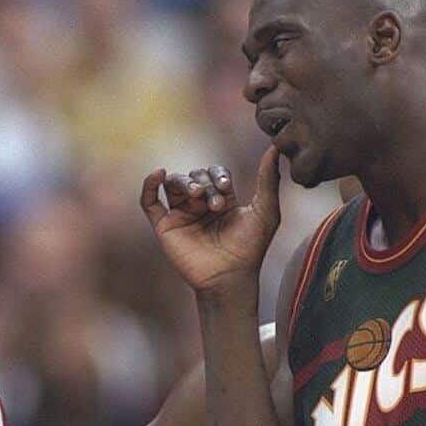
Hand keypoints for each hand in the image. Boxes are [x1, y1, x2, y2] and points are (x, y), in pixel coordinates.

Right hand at [140, 147, 281, 294]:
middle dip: (204, 184)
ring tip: (196, 195)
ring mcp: (181, 215)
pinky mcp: (165, 227)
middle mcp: (200, 205)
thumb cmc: (250, 249)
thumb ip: (269, 179)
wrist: (230, 278)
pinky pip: (149, 202)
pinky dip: (149, 185)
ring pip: (174, 183)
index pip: (214, 173)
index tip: (225, 187)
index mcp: (222, 200)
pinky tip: (159, 173)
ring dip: (185, 182)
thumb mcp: (266, 210)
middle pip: (195, 176)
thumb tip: (276, 147)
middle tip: (216, 204)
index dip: (218, 176)